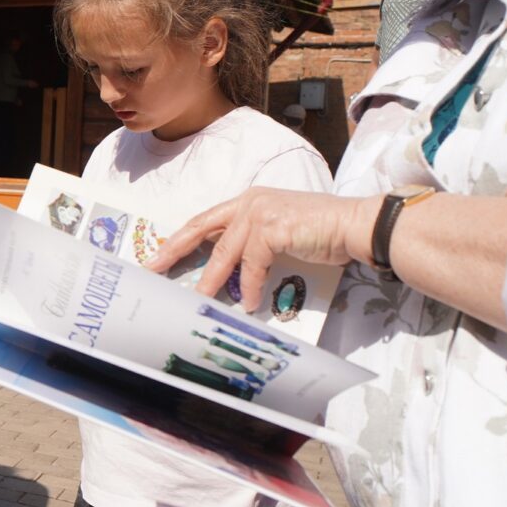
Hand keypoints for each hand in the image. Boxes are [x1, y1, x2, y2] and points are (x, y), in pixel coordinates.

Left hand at [150, 188, 375, 313]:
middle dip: (174, 250)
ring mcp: (259, 212)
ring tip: (199, 301)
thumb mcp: (279, 232)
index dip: (181, 239)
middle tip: (153, 269)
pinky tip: (248, 304)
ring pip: (224, 253)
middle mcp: (249, 202)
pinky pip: (252, 265)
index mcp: (247, 201)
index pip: (205, 221)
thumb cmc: (321, 232)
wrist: (354, 225)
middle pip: (201, 230)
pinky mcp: (272, 228)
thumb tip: (229, 272)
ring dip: (210, 281)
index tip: (160, 255)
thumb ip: (252, 244)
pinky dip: (249, 287)